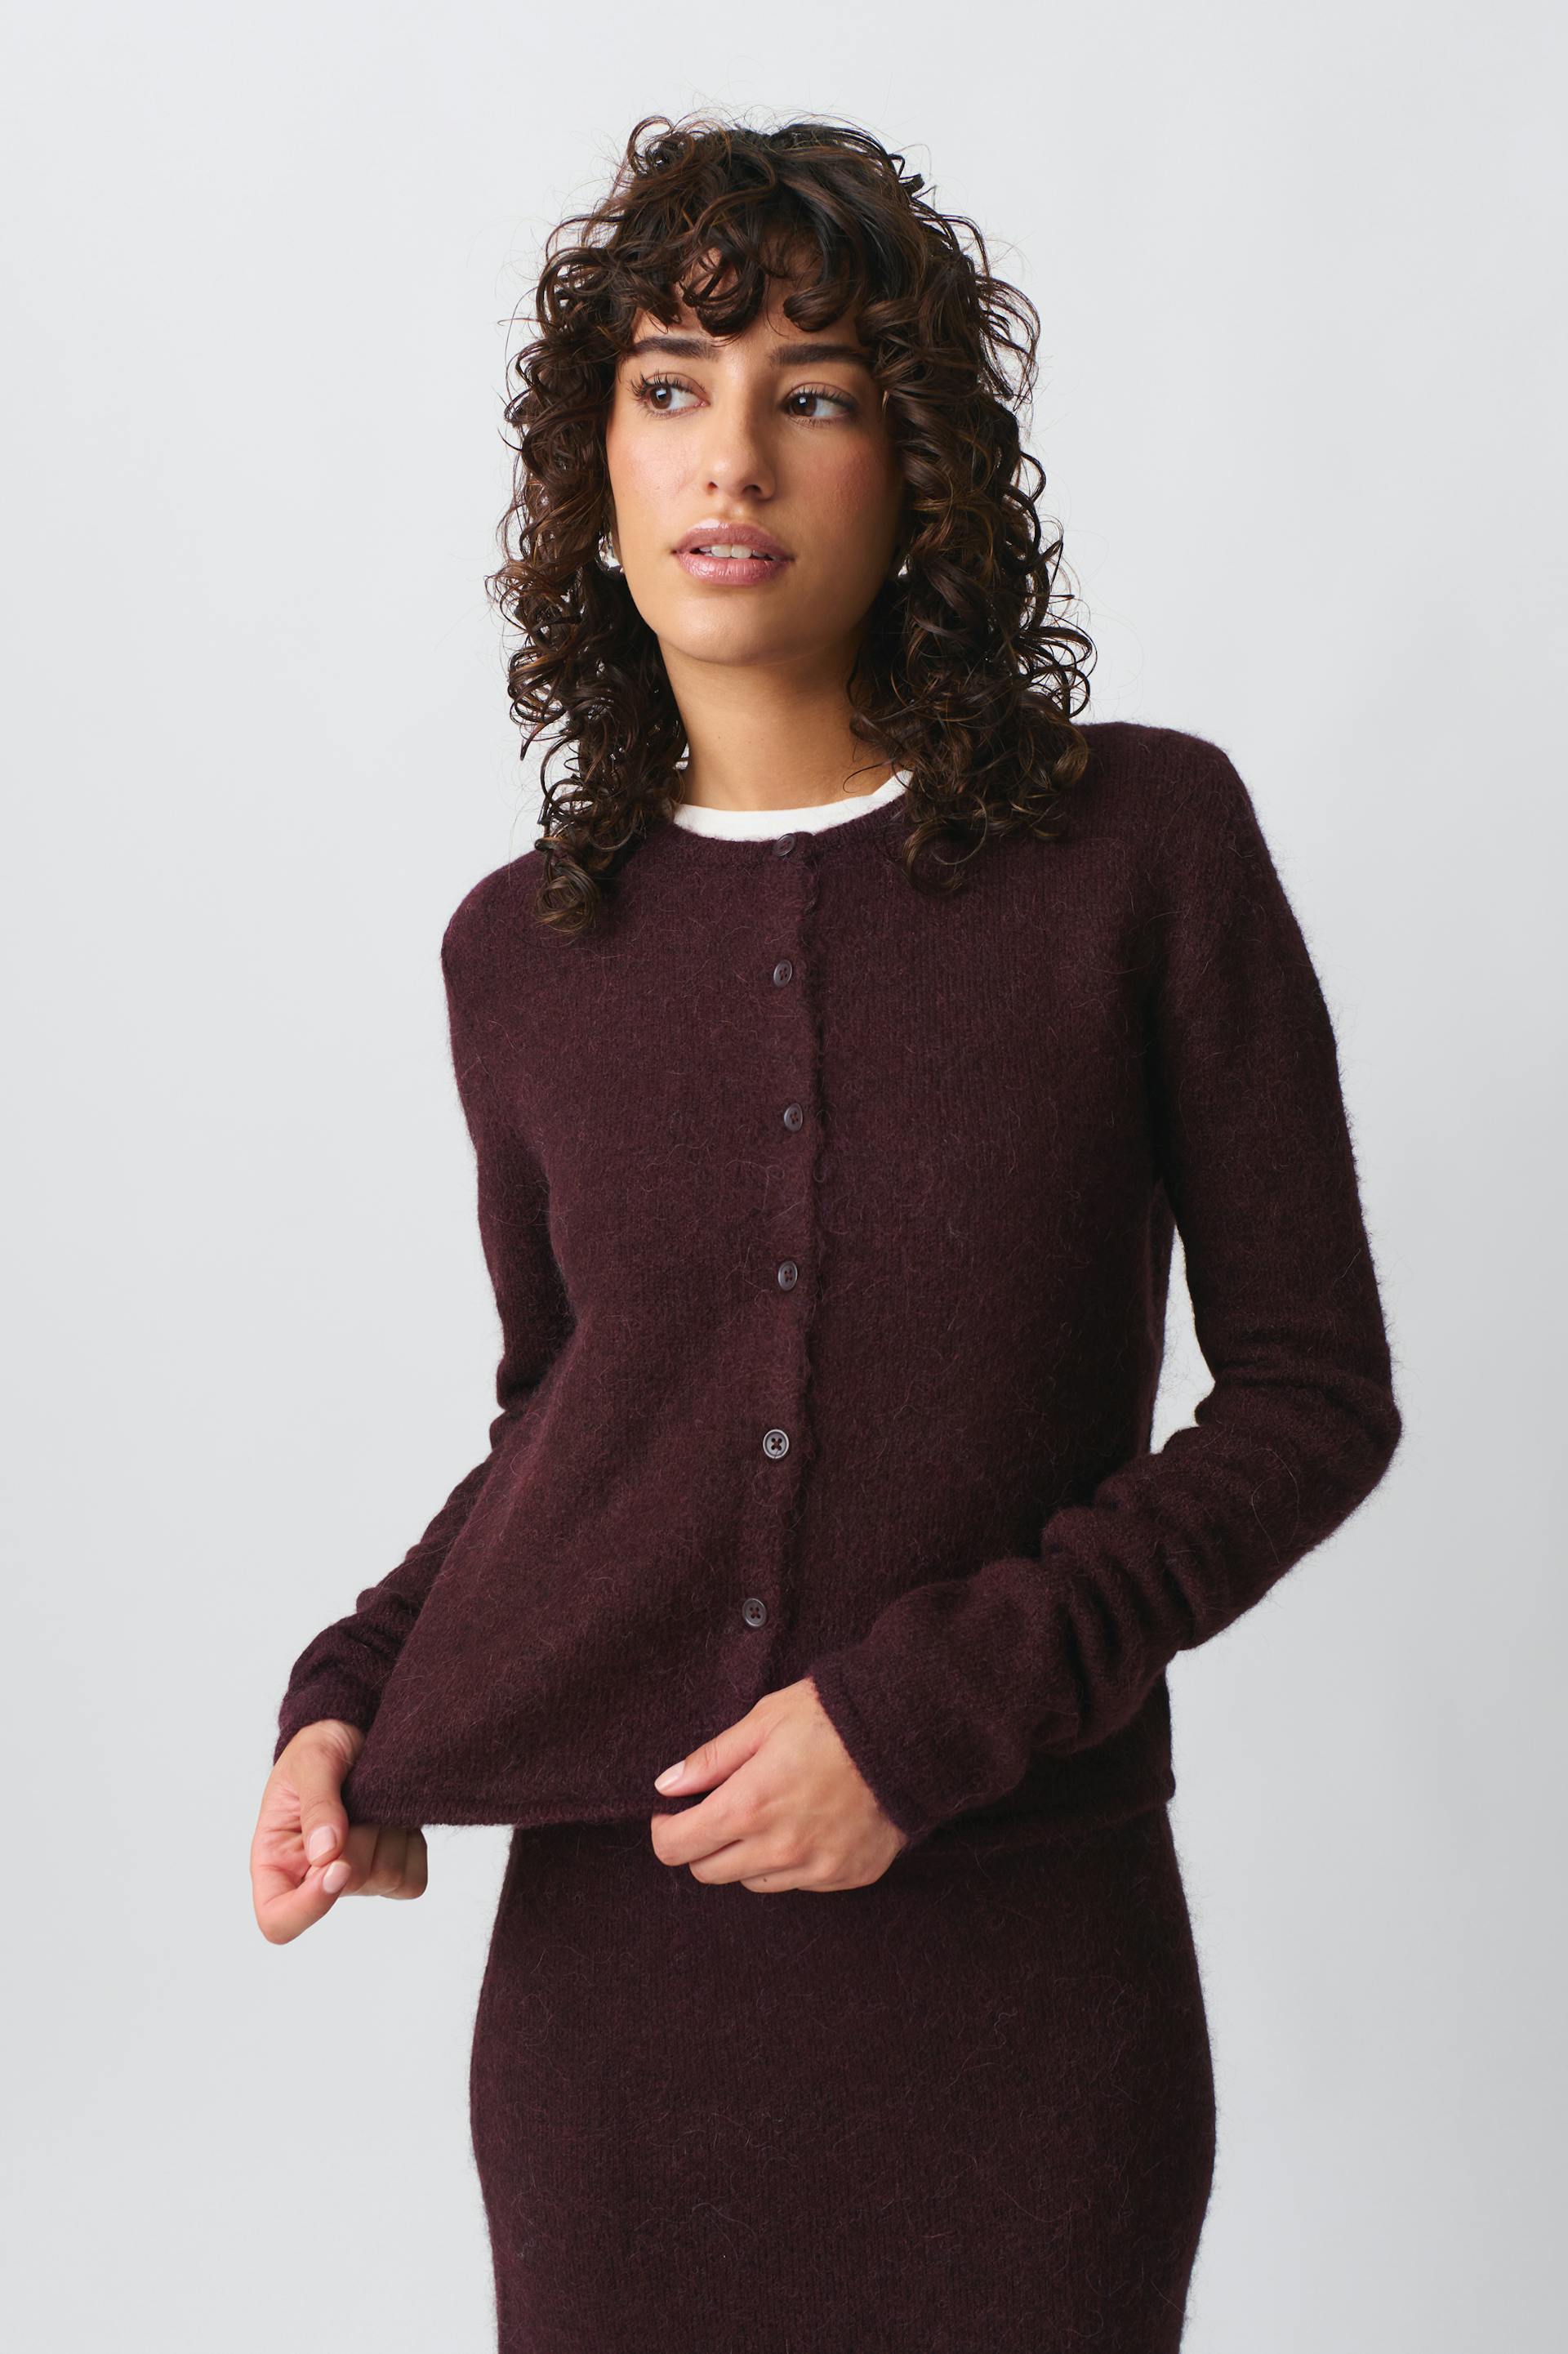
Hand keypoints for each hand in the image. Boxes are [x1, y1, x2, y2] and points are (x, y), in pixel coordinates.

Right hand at [252, 1719, 427, 1944]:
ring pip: (385, 1879)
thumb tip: (325, 1852)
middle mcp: (313, 1879)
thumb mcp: (311, 1761)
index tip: (337, 1865)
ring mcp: (357, 1878)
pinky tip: (393, 1816)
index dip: (308, 1907)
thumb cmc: (320, 1747)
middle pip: (346, 1889)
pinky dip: (411, 1844)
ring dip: (387, 1832)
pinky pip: (413, 1880)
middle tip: (354, 1794)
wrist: (356, 1731)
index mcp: (276, 1862)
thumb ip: (317, 1805)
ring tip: (371, 1800)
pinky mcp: (392, 1871)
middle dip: (359, 1839)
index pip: (279, 1921)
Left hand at [648, 1676, 907, 1891]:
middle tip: (722, 1807)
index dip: (665, 1830)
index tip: (673, 1813)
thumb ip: (711, 1759)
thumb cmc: (830, 1718)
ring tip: (772, 1811)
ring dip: (747, 1855)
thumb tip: (667, 1785)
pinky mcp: (845, 1876)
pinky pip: (798, 1882)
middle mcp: (776, 1849)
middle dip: (703, 1841)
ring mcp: (814, 1868)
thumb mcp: (762, 1720)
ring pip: (751, 1881)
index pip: (676, 1848)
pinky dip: (791, 1861)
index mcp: (747, 1807)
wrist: (907, 1734)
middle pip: (708, 1871)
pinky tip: (808, 1824)